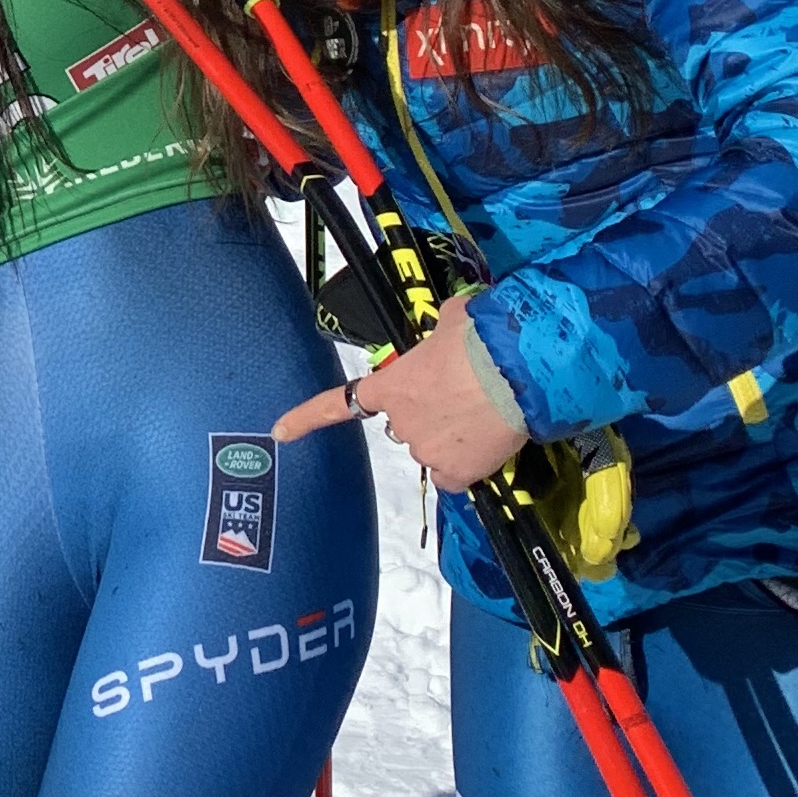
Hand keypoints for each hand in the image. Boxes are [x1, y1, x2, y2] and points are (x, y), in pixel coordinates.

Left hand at [272, 295, 526, 491]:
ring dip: (453, 436)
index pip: (337, 404)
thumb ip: (440, 332)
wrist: (517, 370)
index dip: (306, 418)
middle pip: (408, 424)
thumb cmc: (483, 338)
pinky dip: (467, 465)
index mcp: (390, 385)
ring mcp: (425, 449)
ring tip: (484, 411)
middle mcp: (400, 421)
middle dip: (431, 413)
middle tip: (464, 395)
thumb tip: (453, 325)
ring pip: (434, 448)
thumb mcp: (452, 320)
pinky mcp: (456, 472)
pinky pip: (455, 475)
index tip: (280, 431)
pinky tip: (484, 442)